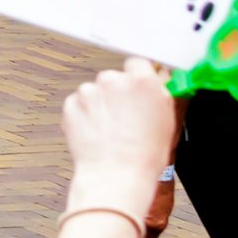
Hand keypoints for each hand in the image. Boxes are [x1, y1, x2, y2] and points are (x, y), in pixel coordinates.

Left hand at [60, 60, 177, 216]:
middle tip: (124, 116)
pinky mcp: (70, 104)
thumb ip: (158, 93)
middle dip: (117, 93)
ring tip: (110, 130)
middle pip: (114, 78)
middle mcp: (113, 80)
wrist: (116, 174)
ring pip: (94, 92)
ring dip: (100, 105)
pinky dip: (84, 115)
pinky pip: (78, 104)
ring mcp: (89, 91)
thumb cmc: (145, 154)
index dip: (136, 78)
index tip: (136, 89)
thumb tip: (157, 80)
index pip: (137, 63)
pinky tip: (96, 132)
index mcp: (142, 81)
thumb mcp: (167, 119)